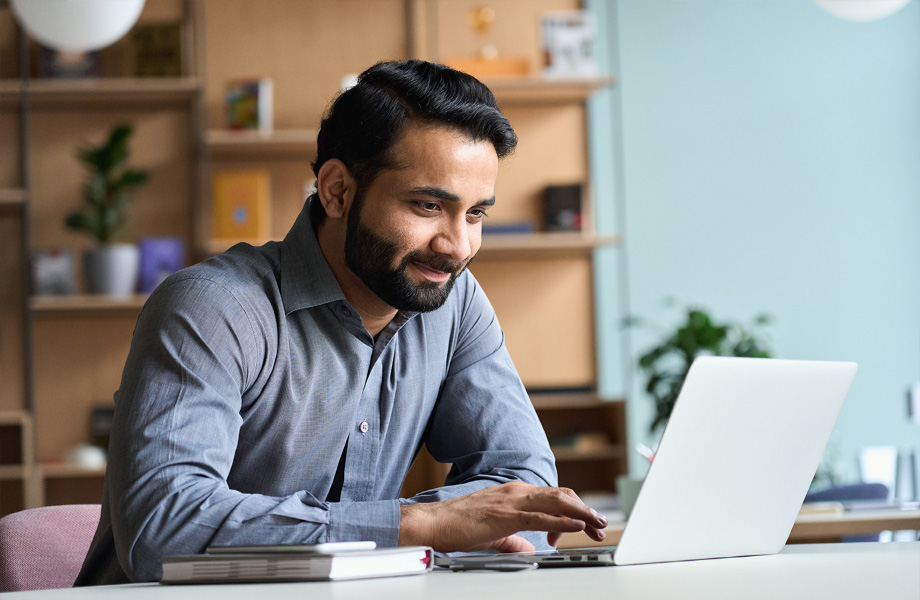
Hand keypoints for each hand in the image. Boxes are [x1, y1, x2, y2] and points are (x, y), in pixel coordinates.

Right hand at [398, 481, 607, 552]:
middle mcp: (516, 491)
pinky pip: (541, 516)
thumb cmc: (457, 526)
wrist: (433, 523)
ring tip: (597, 523)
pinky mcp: (506, 515)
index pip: (553, 497)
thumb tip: (529, 548)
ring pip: (557, 502)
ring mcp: (512, 501)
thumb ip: (514, 539)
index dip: (573, 510)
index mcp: (514, 493)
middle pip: (561, 496)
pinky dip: (563, 520)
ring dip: (581, 513)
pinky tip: (576, 526)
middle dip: (585, 510)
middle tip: (600, 525)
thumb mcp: (494, 533)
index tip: (584, 526)